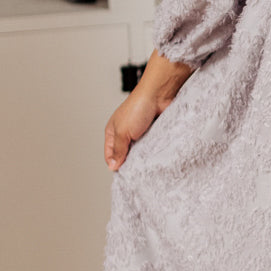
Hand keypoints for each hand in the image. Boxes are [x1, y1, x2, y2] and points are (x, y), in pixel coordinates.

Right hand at [103, 50, 194, 169]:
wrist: (160, 95)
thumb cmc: (138, 107)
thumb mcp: (123, 132)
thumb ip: (118, 150)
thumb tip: (113, 166)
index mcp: (112, 132)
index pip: (110, 155)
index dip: (115, 164)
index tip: (124, 174)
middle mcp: (125, 133)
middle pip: (125, 155)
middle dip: (130, 162)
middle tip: (137, 171)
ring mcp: (140, 134)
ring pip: (140, 153)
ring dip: (143, 157)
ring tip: (147, 163)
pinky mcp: (154, 133)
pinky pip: (152, 147)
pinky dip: (154, 152)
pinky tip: (156, 155)